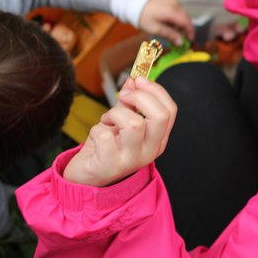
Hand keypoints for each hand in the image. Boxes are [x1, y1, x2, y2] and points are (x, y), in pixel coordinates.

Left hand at [63, 78, 177, 186]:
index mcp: (158, 139)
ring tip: (107, 120)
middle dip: (140, 97)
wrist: (87, 176)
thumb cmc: (107, 146)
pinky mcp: (111, 166)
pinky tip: (96, 135)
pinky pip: (106, 136)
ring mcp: (132, 160)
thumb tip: (133, 81)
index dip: (155, 90)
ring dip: (115, 114)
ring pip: (134, 124)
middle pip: (160, 116)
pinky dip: (97, 128)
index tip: (138, 80)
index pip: (170, 110)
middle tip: (123, 97)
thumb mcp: (121, 121)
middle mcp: (150, 151)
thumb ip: (129, 103)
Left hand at [139, 0, 194, 44]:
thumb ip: (170, 35)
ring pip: (183, 13)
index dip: (190, 32)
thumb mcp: (155, 29)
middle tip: (180, 38)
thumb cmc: (143, 17)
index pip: (186, 22)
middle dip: (185, 28)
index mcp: (172, 11)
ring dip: (181, 23)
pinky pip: (178, 9)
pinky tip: (169, 22)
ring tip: (172, 30)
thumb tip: (181, 43)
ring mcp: (173, 0)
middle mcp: (175, 3)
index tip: (189, 40)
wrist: (133, 2)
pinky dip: (177, 17)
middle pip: (186, 17)